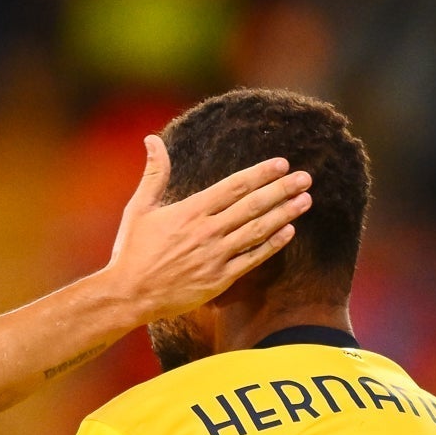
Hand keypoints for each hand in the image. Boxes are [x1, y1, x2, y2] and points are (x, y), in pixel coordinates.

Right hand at [103, 140, 310, 319]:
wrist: (129, 295)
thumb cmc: (132, 251)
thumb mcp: (139, 208)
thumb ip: (154, 173)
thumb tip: (153, 139)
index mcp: (191, 210)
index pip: (234, 186)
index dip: (261, 173)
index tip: (282, 163)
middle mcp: (207, 231)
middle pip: (253, 205)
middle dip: (281, 189)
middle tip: (306, 177)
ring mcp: (215, 256)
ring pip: (257, 230)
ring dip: (284, 214)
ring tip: (306, 200)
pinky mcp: (219, 279)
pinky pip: (252, 259)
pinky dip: (271, 245)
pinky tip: (289, 232)